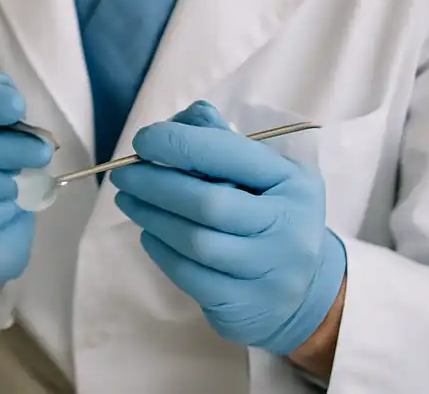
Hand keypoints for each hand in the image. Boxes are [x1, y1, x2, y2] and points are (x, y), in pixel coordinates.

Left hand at [110, 101, 346, 356]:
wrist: (305, 292)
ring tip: (127, 201)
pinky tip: (148, 233)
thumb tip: (176, 122)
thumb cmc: (270, 216)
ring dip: (151, 217)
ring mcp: (270, 272)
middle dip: (155, 184)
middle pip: (208, 203)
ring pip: (196, 242)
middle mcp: (290, 229)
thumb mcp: (264, 174)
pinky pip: (190, 275)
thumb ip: (221, 143)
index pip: (230, 154)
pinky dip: (160, 250)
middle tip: (123, 175)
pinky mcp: (245, 305)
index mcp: (293, 183)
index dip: (179, 144)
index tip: (143, 141)